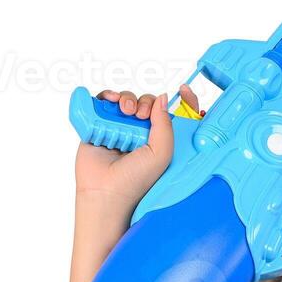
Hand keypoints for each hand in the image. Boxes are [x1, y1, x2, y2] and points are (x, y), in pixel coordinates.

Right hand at [72, 84, 199, 203]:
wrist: (105, 190)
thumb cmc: (136, 179)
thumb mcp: (162, 153)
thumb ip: (165, 124)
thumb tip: (163, 98)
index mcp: (160, 138)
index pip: (172, 114)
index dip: (181, 100)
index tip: (184, 90)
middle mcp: (140, 132)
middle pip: (146, 102)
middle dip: (145, 102)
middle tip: (139, 114)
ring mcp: (119, 127)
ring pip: (125, 100)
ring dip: (126, 98)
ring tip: (124, 111)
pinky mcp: (98, 125)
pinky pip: (102, 102)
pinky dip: (106, 97)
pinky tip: (110, 102)